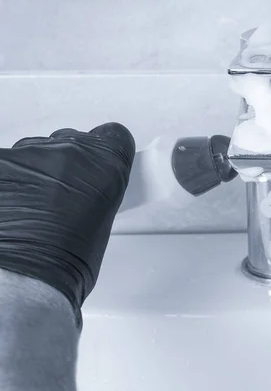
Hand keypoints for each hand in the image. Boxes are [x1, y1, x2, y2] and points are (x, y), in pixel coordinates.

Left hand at [0, 123, 134, 325]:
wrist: (23, 279)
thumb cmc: (65, 263)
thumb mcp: (102, 225)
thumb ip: (95, 193)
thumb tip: (82, 192)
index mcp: (106, 165)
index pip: (114, 136)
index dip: (106, 150)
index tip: (99, 162)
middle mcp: (69, 150)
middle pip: (70, 143)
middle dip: (65, 166)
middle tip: (59, 199)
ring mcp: (27, 155)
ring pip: (32, 154)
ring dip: (32, 175)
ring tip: (29, 210)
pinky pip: (4, 167)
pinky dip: (6, 185)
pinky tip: (9, 210)